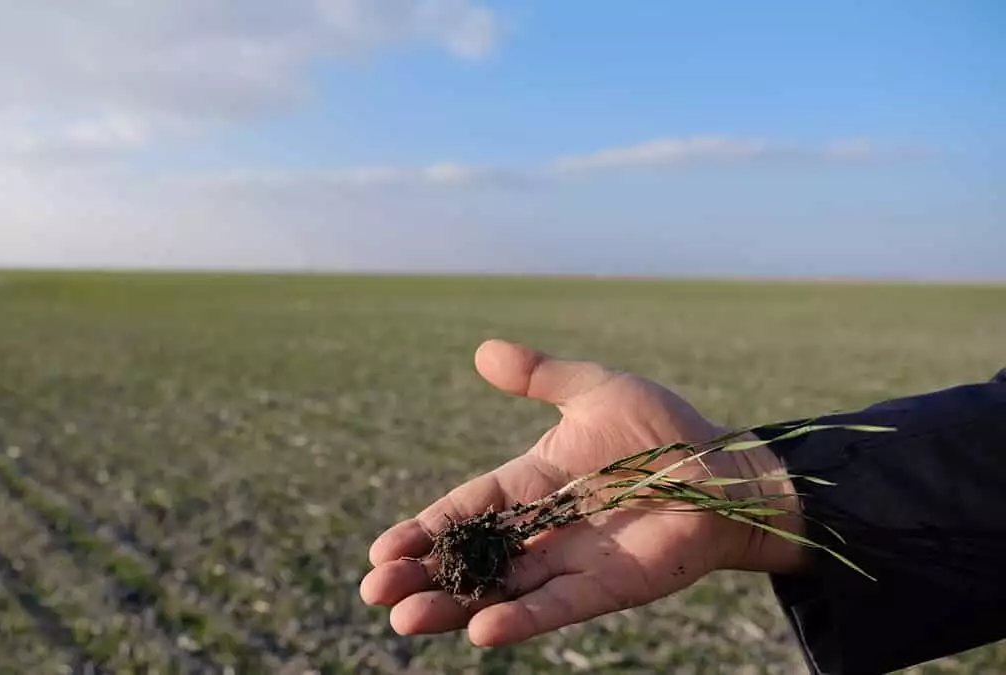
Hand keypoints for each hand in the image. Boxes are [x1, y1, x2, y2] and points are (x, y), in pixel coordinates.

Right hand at [359, 339, 804, 646]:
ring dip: (456, 607)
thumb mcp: (595, 390)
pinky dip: (521, 618)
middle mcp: (544, 528)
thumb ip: (540, 376)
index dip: (426, 529)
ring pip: (502, 590)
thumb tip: (482, 351)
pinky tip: (480, 632)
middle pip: (472, 557)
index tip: (382, 550)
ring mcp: (573, 562)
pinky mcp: (608, 587)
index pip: (466, 509)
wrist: (732, 470)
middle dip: (424, 575)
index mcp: (532, 482)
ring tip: (406, 619)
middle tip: (375, 592)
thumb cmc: (666, 431)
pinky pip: (557, 606)